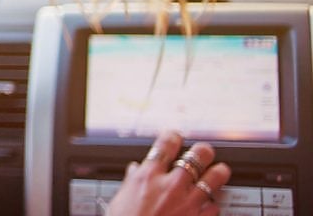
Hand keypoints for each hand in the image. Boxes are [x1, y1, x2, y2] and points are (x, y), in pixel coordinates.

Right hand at [105, 131, 230, 215]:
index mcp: (148, 176)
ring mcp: (189, 202)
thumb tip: (134, 170)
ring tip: (220, 171)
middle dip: (203, 152)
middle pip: (197, 156)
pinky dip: (213, 204)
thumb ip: (131, 182)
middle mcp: (171, 185)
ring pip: (214, 178)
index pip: (166, 144)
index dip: (173, 136)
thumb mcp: (121, 200)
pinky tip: (211, 204)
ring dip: (218, 173)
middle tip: (203, 152)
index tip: (176, 136)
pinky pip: (215, 206)